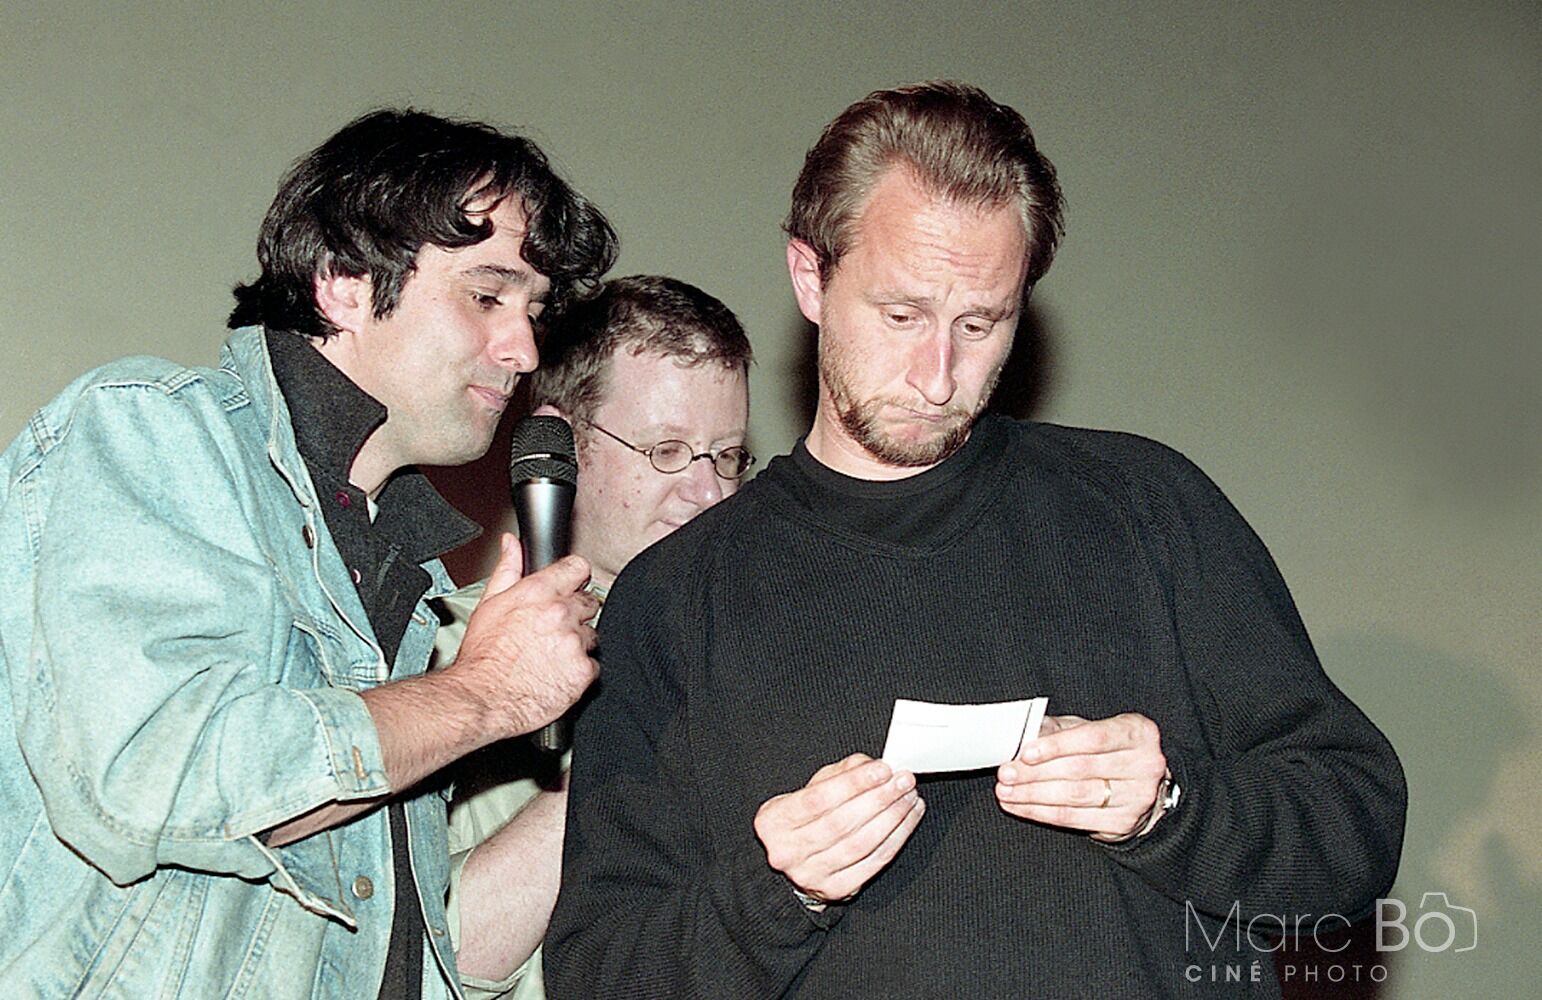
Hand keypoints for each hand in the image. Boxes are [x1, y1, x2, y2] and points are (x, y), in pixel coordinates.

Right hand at [451, 534, 599, 738]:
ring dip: (577, 643)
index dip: (574, 578)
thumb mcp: (489, 604)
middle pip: (588, 602)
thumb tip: (511, 544)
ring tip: (550, 656)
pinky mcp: (583, 670)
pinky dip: (579, 670)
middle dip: (576, 614)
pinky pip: (593, 665)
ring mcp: (574, 642)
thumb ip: (507, 569)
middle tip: (552, 631)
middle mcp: (561, 613)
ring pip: (591, 635)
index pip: (577, 568)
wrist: (482, 698)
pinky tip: (557, 674)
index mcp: (539, 592)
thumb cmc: (482, 656)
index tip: (571, 587)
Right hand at [753, 754, 924, 905]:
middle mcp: (788, 851)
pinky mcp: (835, 889)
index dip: (853, 783)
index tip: (883, 769)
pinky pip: (873, 863)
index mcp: (775, 820)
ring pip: (860, 844)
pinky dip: (896, 839)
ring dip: (892, 818)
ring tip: (909, 798)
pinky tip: (908, 820)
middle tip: (903, 781)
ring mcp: (811, 874)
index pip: (817, 799)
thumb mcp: (811, 789)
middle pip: (841, 823)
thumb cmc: (805, 819)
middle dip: (879, 798)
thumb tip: (874, 767)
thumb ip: (841, 773)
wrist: (795, 861)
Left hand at [994, 713, 1166, 840]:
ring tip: (1007, 791)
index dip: (1057, 746)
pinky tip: (1021, 806)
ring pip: (1075, 796)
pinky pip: (1074, 818)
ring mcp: (1138, 797)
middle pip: (1080, 769)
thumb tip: (1023, 736)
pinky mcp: (1123, 823)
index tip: (1026, 753)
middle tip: (1007, 773)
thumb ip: (1058, 729)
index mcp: (1137, 732)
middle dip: (1036, 773)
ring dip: (1034, 795)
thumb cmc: (1107, 749)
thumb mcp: (1087, 729)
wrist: (1139, 785)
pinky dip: (1041, 813)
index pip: (1093, 738)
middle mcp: (1144, 764)